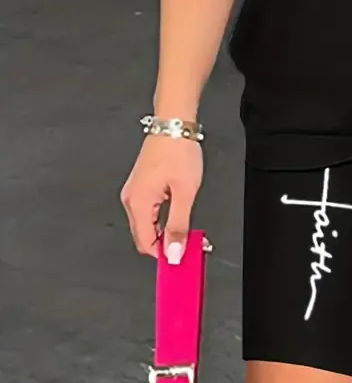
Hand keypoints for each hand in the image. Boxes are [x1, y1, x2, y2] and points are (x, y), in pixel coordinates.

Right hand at [120, 134, 202, 263]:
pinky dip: (162, 217)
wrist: (174, 123)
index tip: (181, 258)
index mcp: (138, 203)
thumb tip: (174, 251)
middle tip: (189, 243)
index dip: (163, 254)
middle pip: (144, 235)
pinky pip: (149, 210)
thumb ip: (179, 225)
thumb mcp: (185, 192)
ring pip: (147, 223)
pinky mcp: (141, 185)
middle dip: (165, 243)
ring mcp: (134, 191)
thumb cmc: (178, 150)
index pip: (145, 243)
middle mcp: (131, 199)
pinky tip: (177, 213)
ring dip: (164, 230)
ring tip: (187, 227)